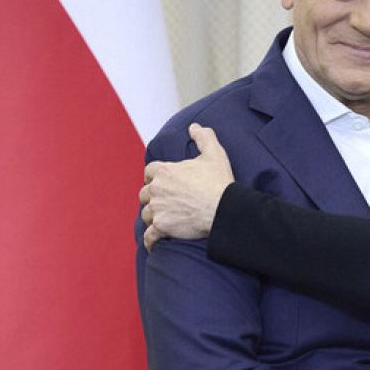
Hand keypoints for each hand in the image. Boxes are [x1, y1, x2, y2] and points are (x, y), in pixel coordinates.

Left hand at [139, 124, 233, 250]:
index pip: (149, 172)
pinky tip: (153, 243)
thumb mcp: (214, 154)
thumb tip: (194, 127)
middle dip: (152, 198)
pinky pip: (149, 236)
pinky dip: (150, 240)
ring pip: (146, 215)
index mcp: (165, 171)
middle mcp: (157, 189)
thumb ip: (204, 137)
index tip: (160, 182)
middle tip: (163, 202)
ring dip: (152, 217)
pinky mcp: (162, 228)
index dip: (154, 177)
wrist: (224, 209)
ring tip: (162, 221)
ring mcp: (158, 210)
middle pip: (145, 194)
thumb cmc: (219, 181)